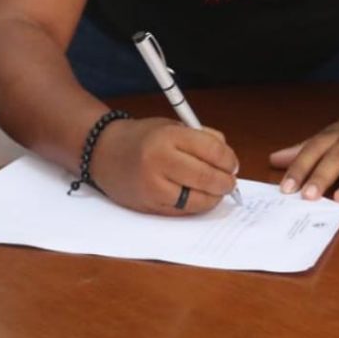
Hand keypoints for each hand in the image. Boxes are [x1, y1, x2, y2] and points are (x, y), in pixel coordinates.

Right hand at [90, 117, 238, 214]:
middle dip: (226, 182)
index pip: (212, 150)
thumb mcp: (174, 126)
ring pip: (196, 199)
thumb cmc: (144, 137)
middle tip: (230, 181)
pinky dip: (196, 206)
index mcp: (169, 136)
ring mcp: (153, 186)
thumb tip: (229, 159)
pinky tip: (199, 198)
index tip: (233, 164)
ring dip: (213, 197)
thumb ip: (203, 138)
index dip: (229, 160)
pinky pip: (182, 211)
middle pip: (206, 177)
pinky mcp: (148, 205)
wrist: (105, 153)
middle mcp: (159, 161)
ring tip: (217, 190)